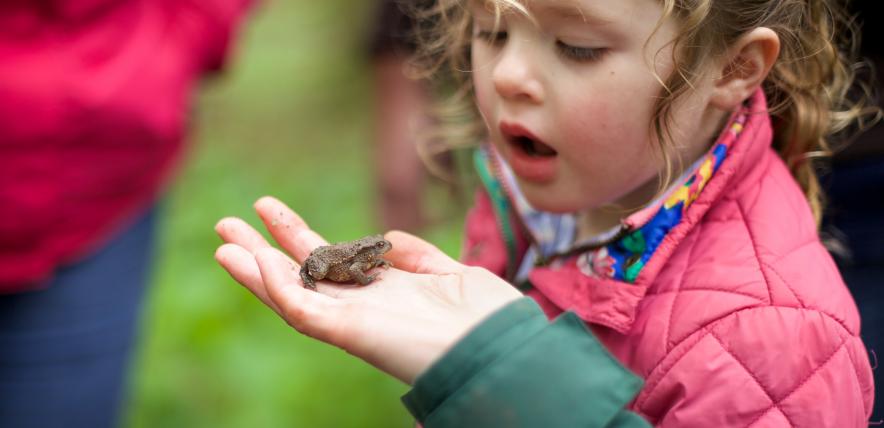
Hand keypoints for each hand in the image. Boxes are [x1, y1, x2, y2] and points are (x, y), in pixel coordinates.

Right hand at [214, 196, 522, 383]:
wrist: (503, 351)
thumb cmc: (489, 321)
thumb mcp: (452, 275)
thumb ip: (416, 257)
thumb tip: (384, 239)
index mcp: (385, 294)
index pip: (329, 265)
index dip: (298, 239)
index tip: (270, 212)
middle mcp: (363, 308)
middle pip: (301, 276)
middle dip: (265, 249)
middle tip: (228, 222)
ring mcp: (354, 322)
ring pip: (292, 295)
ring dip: (255, 269)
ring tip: (223, 240)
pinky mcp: (352, 335)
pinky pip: (305, 312)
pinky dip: (278, 290)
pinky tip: (255, 262)